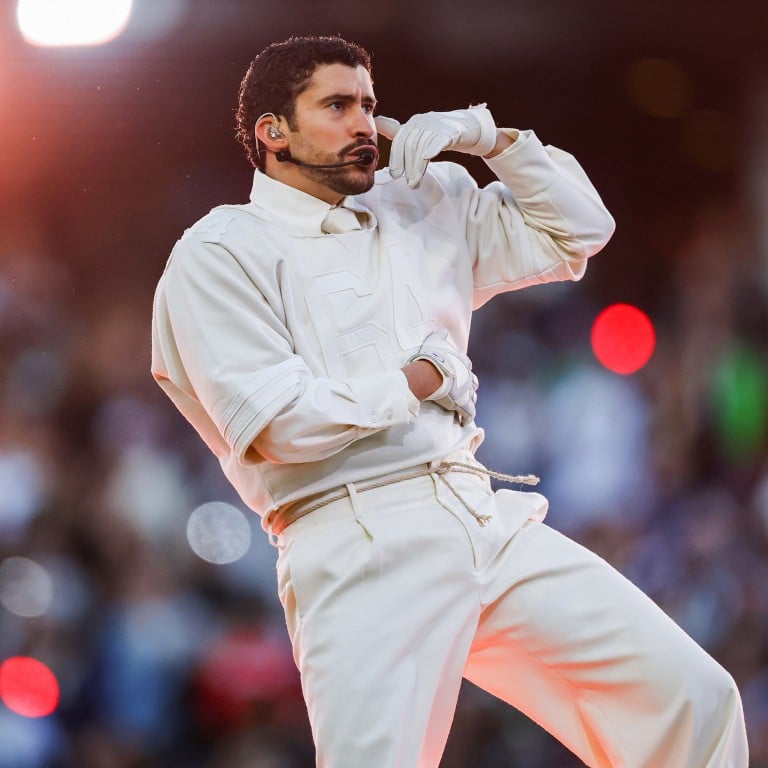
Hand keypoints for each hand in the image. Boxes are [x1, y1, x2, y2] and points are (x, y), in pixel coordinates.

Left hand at [375, 105, 496, 188]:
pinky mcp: (450, 131)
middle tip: (408, 184)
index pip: (400, 141)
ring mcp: (436, 125)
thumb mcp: (417, 131)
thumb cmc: (438, 133)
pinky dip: (432, 147)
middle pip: (411, 146)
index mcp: (413, 123)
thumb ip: (397, 130)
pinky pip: (439, 140)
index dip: (396, 158)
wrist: (467, 127)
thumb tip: (377, 122)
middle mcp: (422, 121)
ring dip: (418, 167)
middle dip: (408, 167)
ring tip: (415, 183)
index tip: (394, 175)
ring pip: (423, 147)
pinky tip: (427, 157)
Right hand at [407, 330, 477, 425]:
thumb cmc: (430, 358)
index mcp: (463, 361)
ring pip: (473, 397)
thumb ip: (440, 336)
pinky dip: (467, 417)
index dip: (462, 371)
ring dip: (469, 401)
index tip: (457, 374)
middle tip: (462, 390)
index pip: (467, 366)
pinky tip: (464, 420)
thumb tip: (442, 332)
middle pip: (473, 382)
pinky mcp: (464, 404)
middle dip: (469, 386)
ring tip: (463, 404)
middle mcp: (468, 376)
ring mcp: (467, 391)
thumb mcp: (435, 341)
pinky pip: (469, 413)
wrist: (429, 374)